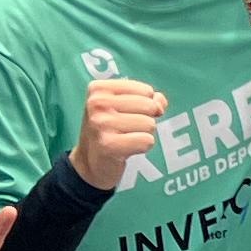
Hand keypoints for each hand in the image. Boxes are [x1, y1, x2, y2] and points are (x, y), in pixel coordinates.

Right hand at [70, 76, 166, 193]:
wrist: (90, 161)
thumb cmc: (110, 130)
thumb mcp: (124, 107)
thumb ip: (148, 99)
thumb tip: (160, 103)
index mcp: (99, 89)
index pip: (146, 91)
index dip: (147, 105)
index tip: (129, 115)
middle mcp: (97, 103)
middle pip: (149, 106)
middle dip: (146, 120)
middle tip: (127, 129)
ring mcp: (101, 123)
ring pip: (149, 124)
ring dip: (143, 134)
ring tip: (125, 138)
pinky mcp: (108, 144)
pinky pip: (147, 141)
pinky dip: (143, 147)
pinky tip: (127, 149)